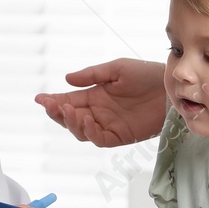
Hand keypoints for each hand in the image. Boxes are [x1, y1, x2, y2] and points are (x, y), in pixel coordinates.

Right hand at [33, 59, 167, 146]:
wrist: (169, 87)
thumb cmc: (146, 74)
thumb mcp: (116, 69)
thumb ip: (92, 75)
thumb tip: (67, 80)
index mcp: (95, 96)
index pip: (68, 100)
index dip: (53, 101)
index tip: (39, 98)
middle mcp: (99, 112)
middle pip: (71, 118)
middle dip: (57, 113)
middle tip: (51, 105)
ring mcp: (109, 125)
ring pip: (81, 131)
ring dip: (71, 122)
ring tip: (68, 110)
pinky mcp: (120, 136)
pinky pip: (99, 138)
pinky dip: (89, 132)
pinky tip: (86, 120)